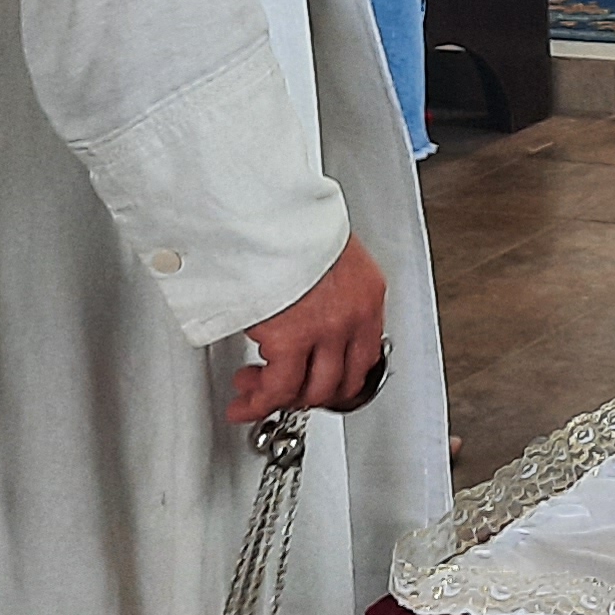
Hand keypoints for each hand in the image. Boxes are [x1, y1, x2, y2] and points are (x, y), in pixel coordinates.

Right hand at [231, 236, 385, 424]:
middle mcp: (354, 315)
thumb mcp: (325, 254)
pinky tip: (246, 401)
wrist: (267, 212)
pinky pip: (279, 388)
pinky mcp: (292, 338)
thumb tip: (307, 312)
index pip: (368, 354)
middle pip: (345, 380)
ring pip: (312, 390)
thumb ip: (325, 289)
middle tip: (287, 396)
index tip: (323, 385)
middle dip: (312, 395)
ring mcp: (327, 330)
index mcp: (367, 291)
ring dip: (281, 400)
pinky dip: (261, 402)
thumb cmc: (288, 224)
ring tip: (253, 396)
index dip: (343, 379)